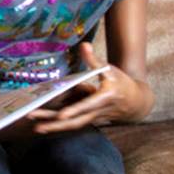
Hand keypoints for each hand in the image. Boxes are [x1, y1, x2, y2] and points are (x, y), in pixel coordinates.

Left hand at [27, 42, 149, 133]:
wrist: (136, 103)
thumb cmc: (123, 84)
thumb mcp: (110, 70)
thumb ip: (94, 60)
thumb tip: (84, 45)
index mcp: (105, 98)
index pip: (88, 106)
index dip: (75, 110)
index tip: (62, 115)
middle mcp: (98, 112)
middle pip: (76, 121)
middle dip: (56, 124)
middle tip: (38, 124)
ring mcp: (94, 119)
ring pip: (74, 125)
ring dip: (55, 127)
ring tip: (37, 128)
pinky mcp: (90, 120)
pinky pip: (74, 124)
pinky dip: (60, 125)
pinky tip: (44, 123)